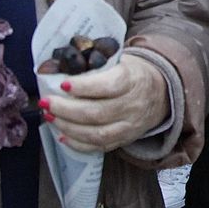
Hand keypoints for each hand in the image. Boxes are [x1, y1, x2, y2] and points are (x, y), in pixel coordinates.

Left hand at [43, 53, 169, 152]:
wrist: (162, 92)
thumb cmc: (132, 72)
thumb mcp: (121, 60)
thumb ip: (97, 63)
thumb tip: (60, 65)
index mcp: (132, 80)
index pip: (109, 86)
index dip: (84, 87)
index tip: (63, 84)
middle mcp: (132, 105)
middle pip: (97, 113)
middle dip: (66, 109)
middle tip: (46, 102)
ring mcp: (129, 126)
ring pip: (96, 134)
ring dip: (68, 127)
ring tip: (50, 117)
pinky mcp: (124, 139)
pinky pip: (99, 147)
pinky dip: (77, 144)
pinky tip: (62, 135)